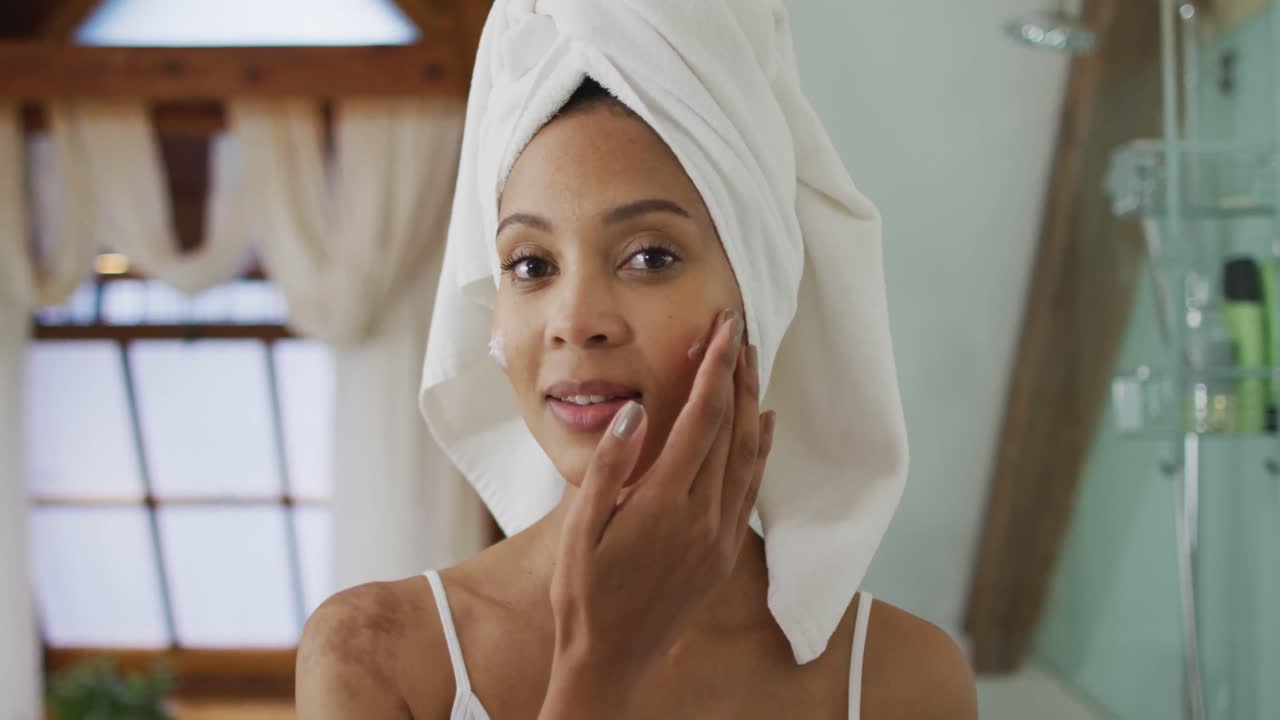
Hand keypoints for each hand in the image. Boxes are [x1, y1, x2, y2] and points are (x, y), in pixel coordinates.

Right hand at [541, 309, 776, 715]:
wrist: (611, 658)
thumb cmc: (584, 592)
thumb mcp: (579, 529)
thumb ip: (610, 467)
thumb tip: (635, 410)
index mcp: (664, 504)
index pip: (702, 419)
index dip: (714, 368)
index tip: (722, 329)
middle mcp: (703, 516)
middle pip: (733, 429)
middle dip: (736, 374)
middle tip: (738, 330)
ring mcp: (720, 536)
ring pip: (749, 455)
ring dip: (752, 404)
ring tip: (749, 363)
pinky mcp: (726, 552)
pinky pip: (751, 486)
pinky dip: (762, 448)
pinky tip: (764, 423)